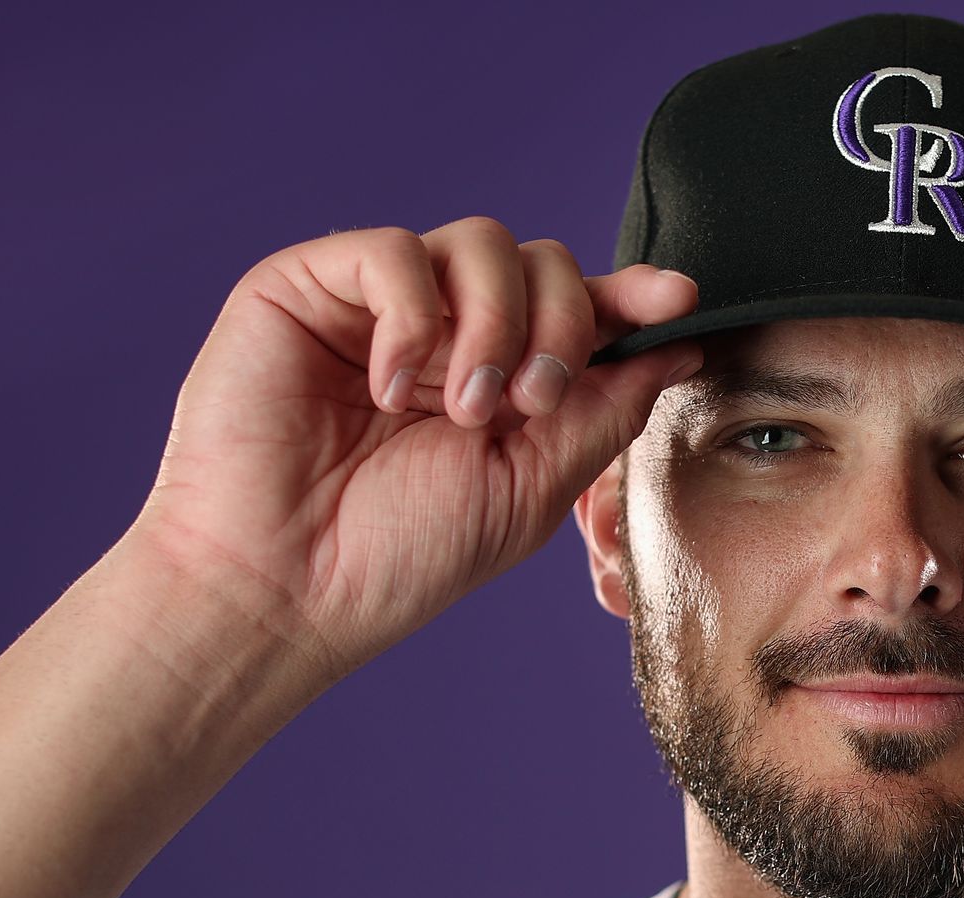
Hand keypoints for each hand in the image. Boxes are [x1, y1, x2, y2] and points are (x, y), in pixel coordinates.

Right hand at [123, 216, 702, 678]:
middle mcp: (446, 333)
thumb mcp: (531, 486)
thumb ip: (604, 412)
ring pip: (480, 243)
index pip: (581, 309)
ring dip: (497, 322)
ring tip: (466, 407)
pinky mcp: (307, 288)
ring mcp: (379, 307)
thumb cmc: (398, 553)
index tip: (678, 299)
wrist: (284, 588)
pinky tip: (393, 388)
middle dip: (564, 325)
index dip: (633, 295)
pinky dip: (413, 317)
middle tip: (533, 402)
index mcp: (503, 379)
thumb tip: (679, 347)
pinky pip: (393, 251)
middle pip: (544, 261)